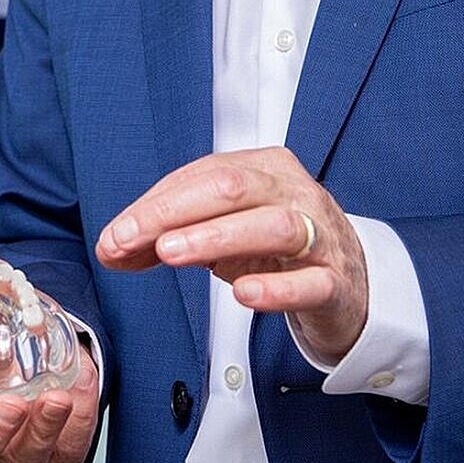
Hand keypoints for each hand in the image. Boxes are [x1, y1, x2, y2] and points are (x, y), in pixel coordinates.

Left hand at [95, 146, 370, 360]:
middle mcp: (295, 194)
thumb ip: (169, 237)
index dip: (153, 205)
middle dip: (172, 213)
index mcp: (265, 169)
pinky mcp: (337, 283)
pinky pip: (311, 282)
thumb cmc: (279, 252)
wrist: (351, 288)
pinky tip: (243, 293)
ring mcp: (321, 237)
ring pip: (274, 227)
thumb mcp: (222, 236)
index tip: (114, 235)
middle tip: (128, 239)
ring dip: (216, 237)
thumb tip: (112, 248)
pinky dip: (276, 288)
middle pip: (233, 188)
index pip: (203, 176)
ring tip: (171, 254)